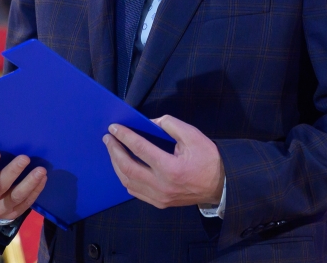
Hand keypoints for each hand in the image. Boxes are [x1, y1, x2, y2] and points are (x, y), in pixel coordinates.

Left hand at [103, 115, 224, 209]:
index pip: (140, 148)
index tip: (114, 127)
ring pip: (127, 181)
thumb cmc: (207, 159)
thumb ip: (170, 125)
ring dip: (116, 164)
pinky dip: (125, 178)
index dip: (125, 136)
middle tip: (107, 138)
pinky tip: (123, 167)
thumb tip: (149, 123)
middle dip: (114, 151)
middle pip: (128, 167)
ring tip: (112, 150)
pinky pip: (135, 191)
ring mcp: (159, 197)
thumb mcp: (193, 135)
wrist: (220, 186)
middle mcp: (161, 185)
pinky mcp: (159, 203)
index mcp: (170, 168)